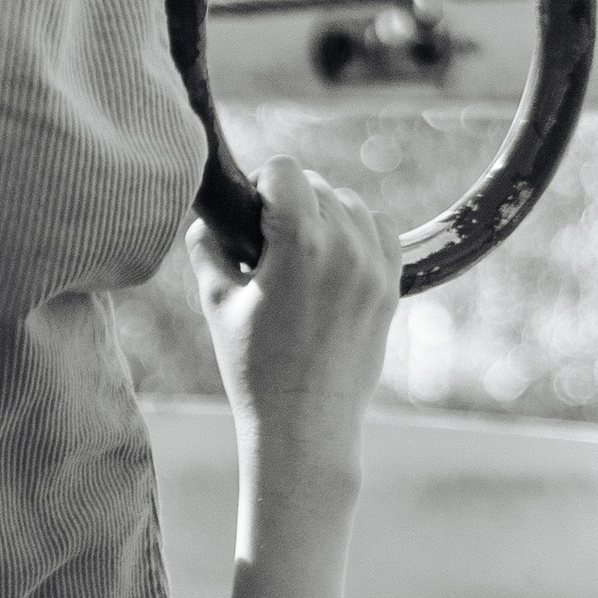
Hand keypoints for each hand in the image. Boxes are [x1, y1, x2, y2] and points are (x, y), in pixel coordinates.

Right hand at [185, 159, 396, 465]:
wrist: (305, 426)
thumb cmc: (255, 371)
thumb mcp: (217, 305)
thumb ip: (206, 249)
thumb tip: (206, 220)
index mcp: (300, 244)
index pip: (283, 170)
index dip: (260, 187)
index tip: (251, 220)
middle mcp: (344, 248)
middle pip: (315, 184)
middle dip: (289, 205)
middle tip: (270, 249)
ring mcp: (374, 267)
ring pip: (349, 203)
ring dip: (324, 217)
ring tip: (302, 258)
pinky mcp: (390, 287)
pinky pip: (380, 230)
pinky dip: (357, 234)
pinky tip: (333, 263)